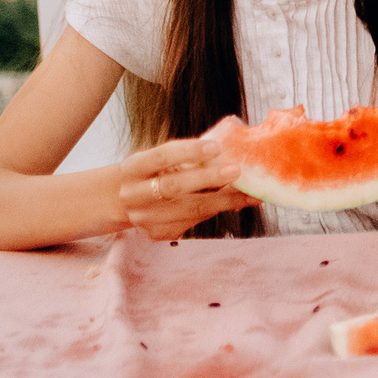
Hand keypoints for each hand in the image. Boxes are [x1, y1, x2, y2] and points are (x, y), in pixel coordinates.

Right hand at [115, 137, 257, 240]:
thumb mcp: (161, 159)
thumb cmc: (154, 173)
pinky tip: (236, 203)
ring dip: (223, 201)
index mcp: (134, 167)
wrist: (126, 202)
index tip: (216, 147)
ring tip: (251, 194)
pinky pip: (193, 222)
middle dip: (208, 179)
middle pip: (174, 187)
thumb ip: (189, 154)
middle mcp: (134, 194)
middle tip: (237, 171)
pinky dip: (217, 211)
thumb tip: (233, 144)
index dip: (189, 151)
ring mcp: (144, 217)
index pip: (162, 156)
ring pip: (189, 210)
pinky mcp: (158, 233)